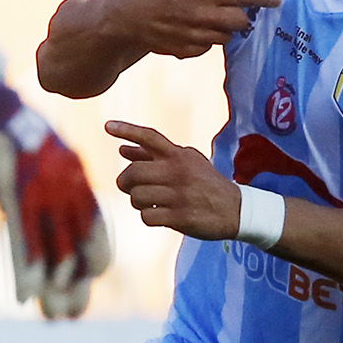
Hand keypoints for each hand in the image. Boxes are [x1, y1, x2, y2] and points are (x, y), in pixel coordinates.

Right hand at [0, 89, 111, 314]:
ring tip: (56, 316)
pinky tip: (26, 297)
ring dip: (56, 289)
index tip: (89, 278)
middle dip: (79, 284)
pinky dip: (26, 271)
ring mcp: (41, 193)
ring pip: (55, 252)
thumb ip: (49, 179)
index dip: (94, 257)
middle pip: (81, 248)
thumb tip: (52, 194)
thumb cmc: (11, 123)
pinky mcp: (14, 195)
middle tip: (74, 311)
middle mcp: (66, 190)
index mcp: (76, 179)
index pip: (96, 227)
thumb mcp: (40, 152)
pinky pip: (23, 241)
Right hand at [102, 0, 280, 58]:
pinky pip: (207, 48)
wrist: (128, 16)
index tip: (276, 0)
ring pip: (225, 38)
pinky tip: (192, 32)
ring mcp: (195, 36)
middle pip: (240, 22)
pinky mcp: (187, 51)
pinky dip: (205, 41)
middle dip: (242, 18)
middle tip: (237, 13)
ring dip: (223, 30)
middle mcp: (203, 16)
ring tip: (208, 21)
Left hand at [104, 120, 241, 240]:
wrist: (235, 209)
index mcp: (179, 155)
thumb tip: (122, 149)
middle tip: (130, 187)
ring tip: (149, 202)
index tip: (107, 126)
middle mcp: (178, 172)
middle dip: (125, 182)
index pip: (150, 137)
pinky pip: (146, 216)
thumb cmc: (204, 183)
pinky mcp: (180, 216)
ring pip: (137, 196)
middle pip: (133, 172)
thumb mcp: (186, 162)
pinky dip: (148, 217)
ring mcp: (179, 195)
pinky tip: (158, 215)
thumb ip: (154, 156)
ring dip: (137, 202)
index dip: (127, 130)